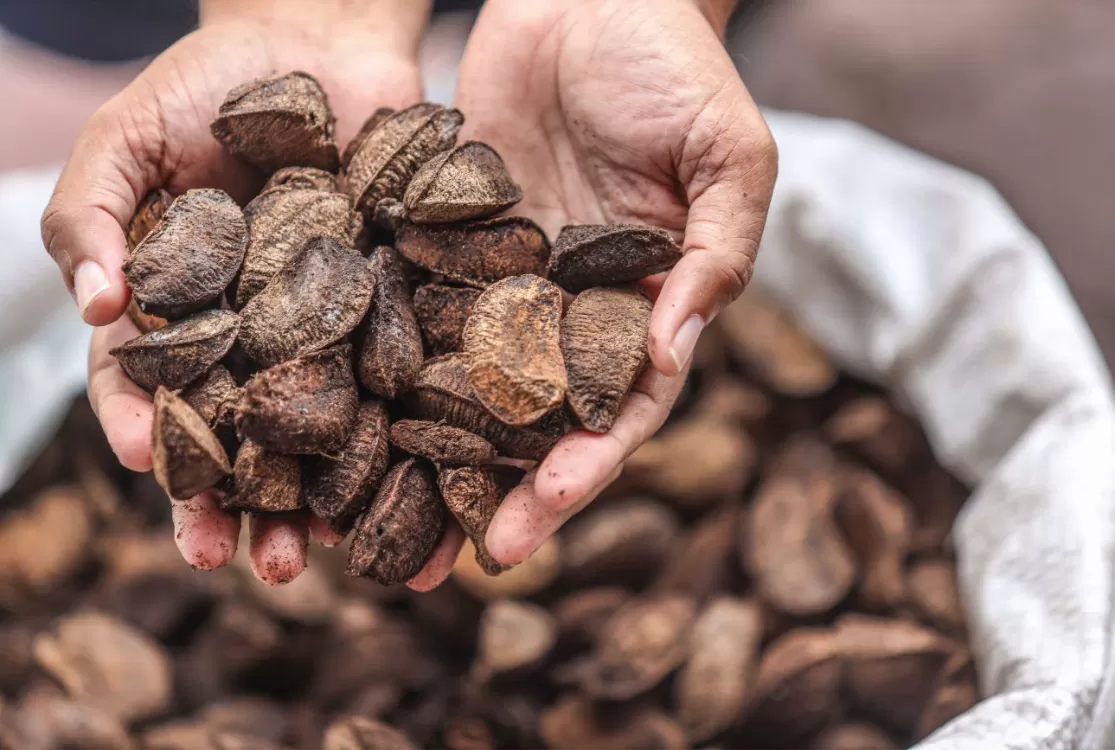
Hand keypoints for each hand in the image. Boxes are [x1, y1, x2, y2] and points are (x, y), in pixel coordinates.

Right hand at [42, 13, 425, 583]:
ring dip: (317, 500)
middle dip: (237, 503)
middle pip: (241, 438)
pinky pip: (401, 385)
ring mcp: (329, 332)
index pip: (154, 390)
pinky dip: (403, 441)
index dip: (148, 429)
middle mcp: (256, 339)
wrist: (319, 43)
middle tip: (245, 562)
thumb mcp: (127, 138)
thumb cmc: (209, 86)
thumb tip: (98, 305)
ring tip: (318, 557)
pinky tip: (408, 490)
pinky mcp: (396, 314)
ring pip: (321, 434)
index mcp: (183, 313)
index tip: (149, 465)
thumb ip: (92, 214)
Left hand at [413, 0, 776, 586]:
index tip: (535, 517)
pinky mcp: (441, 238)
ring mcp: (503, 280)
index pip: (618, 410)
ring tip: (377, 523)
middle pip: (532, 421)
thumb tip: (674, 345)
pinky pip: (409, 307)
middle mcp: (570, 310)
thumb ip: (717, 250)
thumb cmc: (676, 64)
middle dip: (494, 489)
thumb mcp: (728, 153)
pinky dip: (378, 362)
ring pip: (462, 383)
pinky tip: (336, 410)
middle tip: (446, 562)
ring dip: (426, 454)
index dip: (582, 468)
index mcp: (644, 308)